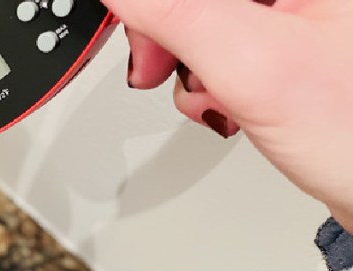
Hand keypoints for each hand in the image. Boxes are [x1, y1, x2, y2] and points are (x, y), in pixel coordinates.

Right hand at [102, 0, 352, 228]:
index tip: (128, 25)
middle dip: (167, 27)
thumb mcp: (252, 64)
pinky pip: (224, 42)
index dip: (156, 5)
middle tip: (156, 64)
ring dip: (189, 60)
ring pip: (206, 16)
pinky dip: (211, 77)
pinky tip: (229, 101)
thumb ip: (176, 11)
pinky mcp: (292, 42)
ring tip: (214, 94)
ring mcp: (301, 15)